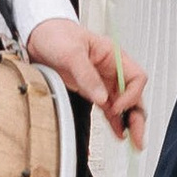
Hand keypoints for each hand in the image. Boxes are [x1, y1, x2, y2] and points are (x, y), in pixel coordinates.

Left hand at [27, 17, 145, 144]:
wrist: (39, 35)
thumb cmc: (57, 35)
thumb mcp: (71, 52)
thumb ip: (87, 75)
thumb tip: (101, 97)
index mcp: (114, 56)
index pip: (135, 78)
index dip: (131, 95)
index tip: (116, 107)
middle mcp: (112, 70)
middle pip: (133, 95)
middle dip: (137, 116)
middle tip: (138, 137)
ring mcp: (102, 81)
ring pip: (123, 105)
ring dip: (129, 122)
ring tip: (133, 141)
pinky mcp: (91, 90)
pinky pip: (108, 108)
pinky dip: (114, 121)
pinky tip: (118, 133)